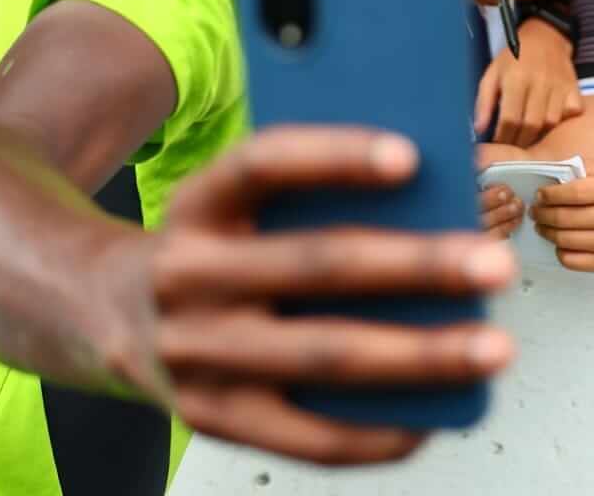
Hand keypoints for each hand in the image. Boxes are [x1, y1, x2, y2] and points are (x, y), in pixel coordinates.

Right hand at [99, 126, 515, 465]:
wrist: (98, 313)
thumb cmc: (209, 245)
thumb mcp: (233, 202)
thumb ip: (312, 193)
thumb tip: (439, 197)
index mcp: (198, 205)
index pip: (264, 163)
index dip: (335, 156)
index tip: (412, 155)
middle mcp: (188, 276)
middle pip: (316, 266)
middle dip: (418, 266)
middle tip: (495, 265)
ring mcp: (197, 356)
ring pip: (325, 357)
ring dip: (420, 356)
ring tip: (492, 347)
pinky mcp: (213, 419)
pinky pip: (310, 438)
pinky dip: (381, 431)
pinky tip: (438, 415)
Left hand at [476, 18, 580, 146]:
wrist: (545, 35)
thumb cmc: (514, 57)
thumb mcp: (492, 73)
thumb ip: (484, 101)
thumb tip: (479, 129)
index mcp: (515, 79)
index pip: (509, 119)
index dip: (503, 137)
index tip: (498, 144)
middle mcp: (539, 83)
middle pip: (531, 125)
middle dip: (520, 141)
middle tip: (512, 145)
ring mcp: (559, 85)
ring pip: (551, 123)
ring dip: (539, 133)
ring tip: (529, 135)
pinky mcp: (574, 87)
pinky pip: (572, 112)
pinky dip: (563, 120)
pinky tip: (552, 119)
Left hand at [528, 161, 593, 271]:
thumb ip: (582, 169)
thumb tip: (551, 175)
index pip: (574, 193)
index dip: (551, 195)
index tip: (540, 195)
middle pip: (566, 218)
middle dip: (543, 214)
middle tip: (535, 211)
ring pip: (566, 240)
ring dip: (547, 232)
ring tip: (542, 226)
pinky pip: (573, 261)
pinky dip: (560, 252)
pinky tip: (559, 243)